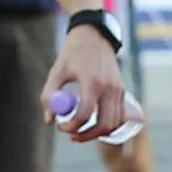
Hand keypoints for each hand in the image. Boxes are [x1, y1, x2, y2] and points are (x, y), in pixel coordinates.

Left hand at [40, 22, 128, 140]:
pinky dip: (108, 126)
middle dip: (86, 135)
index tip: (60, 127)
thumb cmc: (73, 54)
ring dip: (98, 133)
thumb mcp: (56, 72)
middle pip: (104, 125)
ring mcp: (119, 90)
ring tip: (80, 131)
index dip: (71, 126)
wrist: (94, 36)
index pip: (85, 114)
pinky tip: (93, 124)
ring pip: (114, 124)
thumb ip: (49, 96)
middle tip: (71, 135)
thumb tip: (49, 120)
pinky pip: (119, 116)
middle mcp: (110, 88)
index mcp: (93, 82)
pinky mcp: (122, 91)